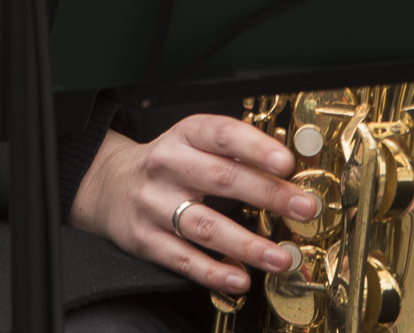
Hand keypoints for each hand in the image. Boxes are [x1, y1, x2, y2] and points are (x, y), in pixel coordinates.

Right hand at [68, 116, 319, 297]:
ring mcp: (154, 203)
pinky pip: (183, 259)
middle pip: (221, 179)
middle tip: (303, 208)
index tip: (287, 163)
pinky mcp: (145, 240)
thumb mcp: (195, 143)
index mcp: (186, 134)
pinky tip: (240, 278)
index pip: (223, 135)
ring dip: (247, 244)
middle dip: (268, 195)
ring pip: (205, 225)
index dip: (256, 147)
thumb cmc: (169, 163)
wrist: (109, 184)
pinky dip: (214, 271)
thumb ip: (235, 153)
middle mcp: (168, 165)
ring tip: (281, 257)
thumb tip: (287, 171)